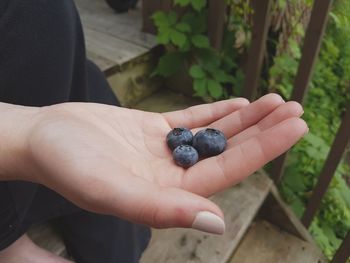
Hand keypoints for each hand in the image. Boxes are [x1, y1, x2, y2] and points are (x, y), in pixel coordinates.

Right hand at [16, 94, 306, 233]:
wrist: (43, 138)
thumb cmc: (68, 166)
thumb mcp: (111, 190)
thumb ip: (161, 209)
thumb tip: (216, 222)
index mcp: (169, 193)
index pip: (228, 170)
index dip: (263, 149)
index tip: (293, 128)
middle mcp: (172, 174)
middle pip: (228, 151)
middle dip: (262, 132)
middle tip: (295, 110)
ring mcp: (164, 150)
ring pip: (213, 134)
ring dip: (244, 120)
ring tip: (275, 102)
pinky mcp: (152, 129)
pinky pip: (191, 119)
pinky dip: (215, 112)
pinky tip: (238, 104)